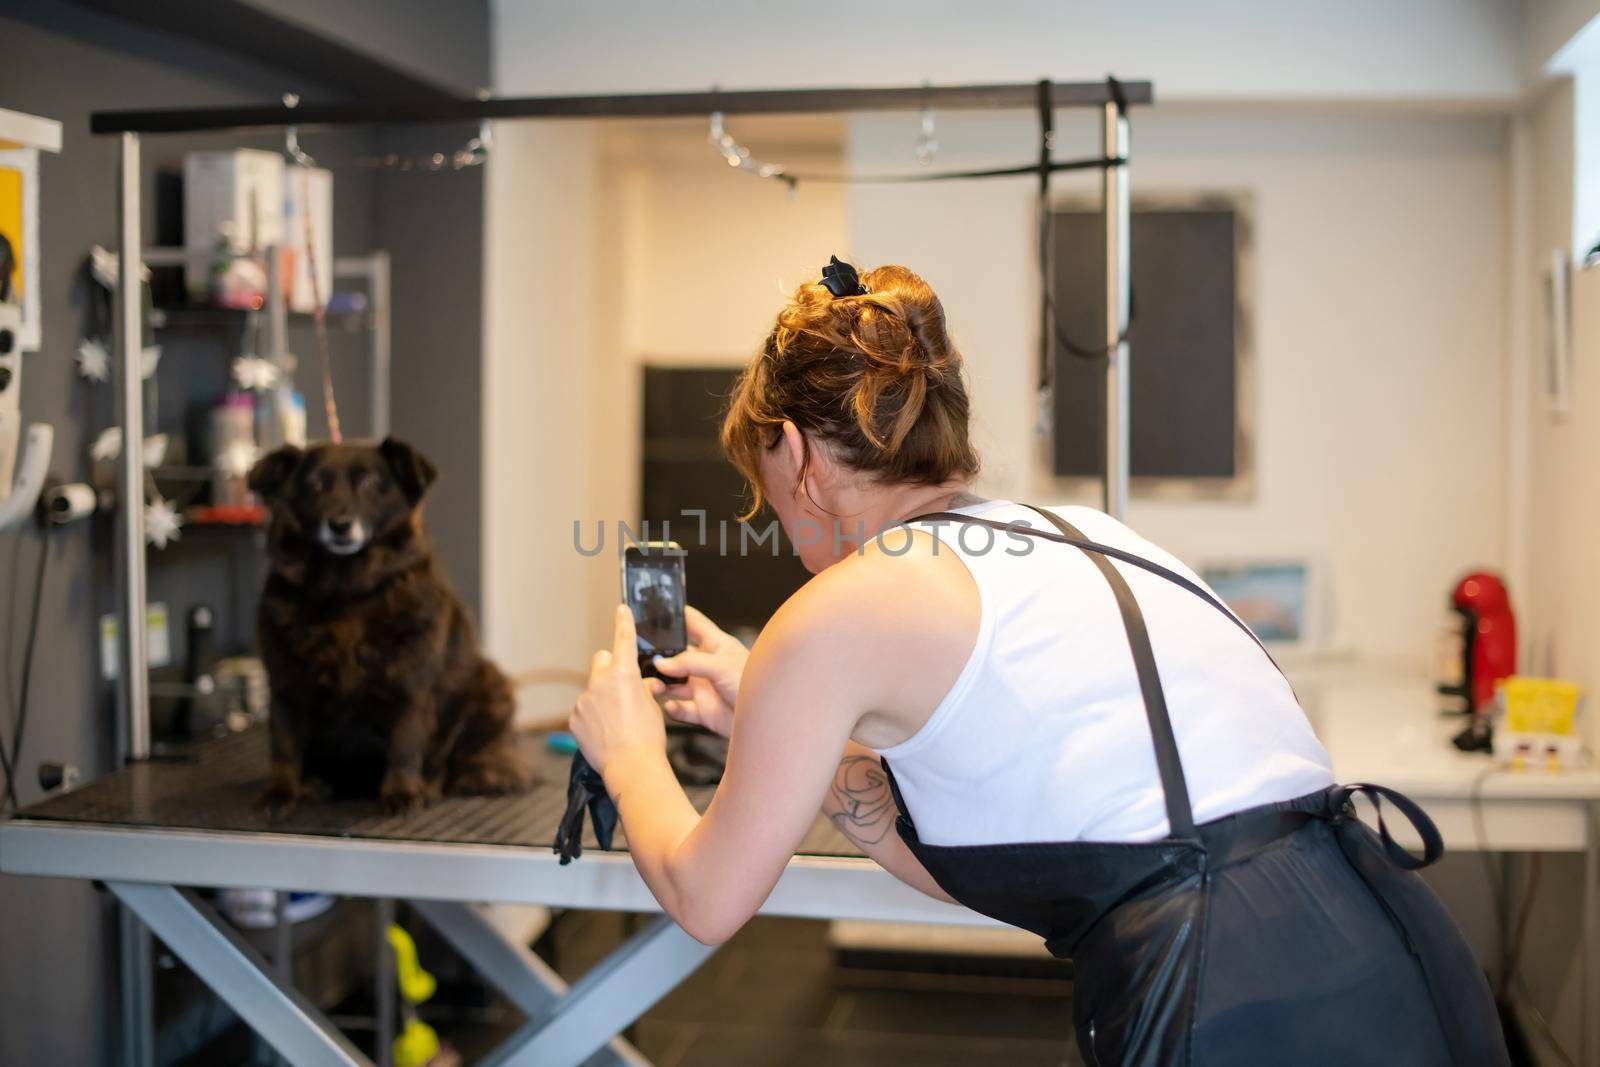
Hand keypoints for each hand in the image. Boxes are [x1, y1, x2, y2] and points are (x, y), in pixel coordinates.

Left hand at [570, 605, 667, 777]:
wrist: (631, 767)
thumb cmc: (648, 737)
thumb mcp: (653, 708)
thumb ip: (645, 690)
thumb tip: (645, 685)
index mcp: (624, 674)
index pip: (623, 639)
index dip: (623, 622)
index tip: (621, 609)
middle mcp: (600, 682)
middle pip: (601, 659)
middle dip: (610, 667)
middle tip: (622, 686)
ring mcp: (584, 700)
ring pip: (592, 688)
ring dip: (602, 697)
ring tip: (617, 722)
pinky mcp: (574, 718)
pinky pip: (584, 709)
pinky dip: (592, 717)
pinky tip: (605, 733)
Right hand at [645, 605, 746, 737]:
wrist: (766, 718)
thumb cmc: (753, 684)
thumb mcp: (720, 665)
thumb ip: (689, 662)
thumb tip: (662, 663)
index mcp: (715, 646)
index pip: (693, 624)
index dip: (677, 616)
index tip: (657, 609)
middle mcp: (707, 666)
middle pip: (677, 656)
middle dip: (661, 656)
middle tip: (641, 654)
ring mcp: (704, 688)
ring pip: (674, 684)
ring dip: (662, 684)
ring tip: (652, 684)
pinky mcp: (703, 711)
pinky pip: (681, 709)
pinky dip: (672, 708)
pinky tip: (670, 706)